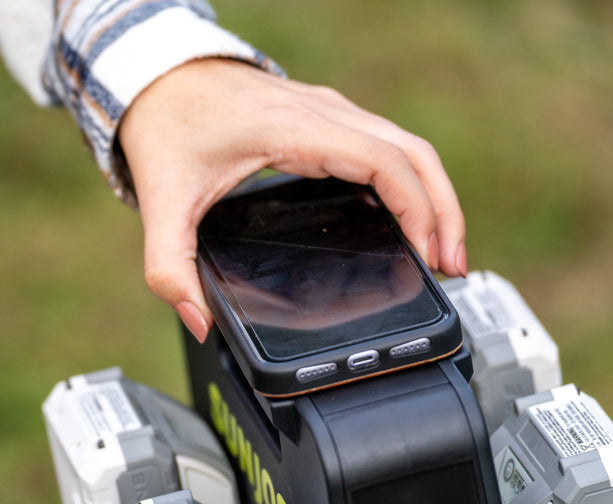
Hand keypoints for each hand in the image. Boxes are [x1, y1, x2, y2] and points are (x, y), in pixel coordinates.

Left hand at [118, 58, 466, 342]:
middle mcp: (325, 115)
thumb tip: (198, 321)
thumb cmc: (166, 123)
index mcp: (296, 130)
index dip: (418, 211)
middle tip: (452, 266)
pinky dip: (412, 185)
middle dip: (444, 212)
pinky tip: (409, 220)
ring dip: (435, 197)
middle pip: (416, 155)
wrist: (159, 74)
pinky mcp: (329, 121)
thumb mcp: (163, 200)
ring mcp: (331, 114)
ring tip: (443, 250)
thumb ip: (170, 267)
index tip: (428, 256)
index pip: (385, 163)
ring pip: (410, 148)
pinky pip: (388, 148)